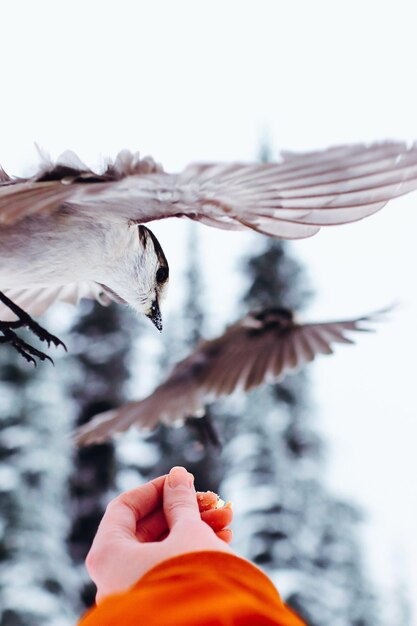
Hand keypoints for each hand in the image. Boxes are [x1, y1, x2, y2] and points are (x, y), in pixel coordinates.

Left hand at [86, 466, 233, 602]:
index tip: (182, 480)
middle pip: (146, 530)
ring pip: (162, 550)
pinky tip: (223, 540)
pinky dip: (191, 552)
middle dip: (184, 510)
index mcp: (108, 556)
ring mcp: (133, 594)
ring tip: (228, 520)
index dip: (155, 488)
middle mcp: (113, 579)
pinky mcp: (155, 606)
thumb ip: (180, 501)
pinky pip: (168, 570)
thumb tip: (177, 477)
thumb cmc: (195, 580)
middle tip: (213, 500)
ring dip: (194, 528)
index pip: (124, 507)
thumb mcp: (189, 531)